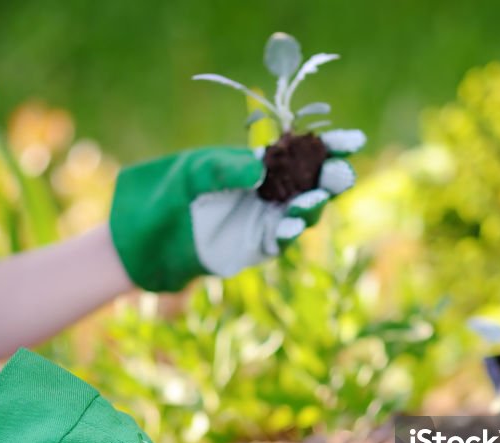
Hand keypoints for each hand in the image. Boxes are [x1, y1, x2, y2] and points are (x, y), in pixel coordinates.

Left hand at [108, 129, 365, 291]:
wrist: (146, 238)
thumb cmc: (168, 195)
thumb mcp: (193, 172)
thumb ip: (225, 168)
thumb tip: (260, 169)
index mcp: (260, 165)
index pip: (302, 152)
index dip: (330, 146)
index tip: (353, 140)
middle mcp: (269, 192)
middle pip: (312, 183)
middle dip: (331, 177)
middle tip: (339, 172)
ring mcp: (265, 220)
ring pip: (302, 212)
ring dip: (313, 205)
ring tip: (314, 198)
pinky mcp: (256, 246)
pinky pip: (280, 239)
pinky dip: (288, 231)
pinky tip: (290, 223)